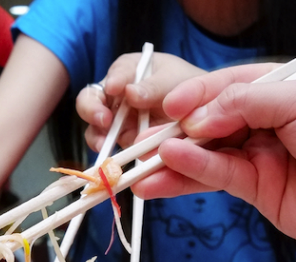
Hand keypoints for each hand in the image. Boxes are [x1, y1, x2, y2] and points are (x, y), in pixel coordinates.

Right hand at [78, 52, 204, 152]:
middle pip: (92, 98)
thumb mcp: (175, 80)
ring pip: (95, 125)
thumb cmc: (188, 86)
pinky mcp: (122, 139)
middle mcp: (117, 93)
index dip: (115, 80)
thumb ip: (154, 86)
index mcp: (131, 70)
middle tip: (103, 119)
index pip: (117, 72)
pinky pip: (107, 146)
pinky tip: (111, 158)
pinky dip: (106, 152)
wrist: (203, 112)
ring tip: (104, 144)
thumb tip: (129, 93)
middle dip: (92, 109)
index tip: (116, 88)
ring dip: (96, 134)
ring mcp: (117, 118)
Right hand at [134, 66, 295, 251]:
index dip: (192, 98)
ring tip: (136, 167)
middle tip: (136, 143)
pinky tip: (167, 169)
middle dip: (170, 132)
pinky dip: (191, 175)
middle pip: (206, 124)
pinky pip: (218, 180)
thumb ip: (246, 103)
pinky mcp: (262, 194)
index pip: (222, 88)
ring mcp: (262, 159)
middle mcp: (266, 123)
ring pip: (205, 156)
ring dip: (169, 160)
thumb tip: (197, 117)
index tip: (164, 107)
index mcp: (279, 88)